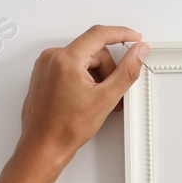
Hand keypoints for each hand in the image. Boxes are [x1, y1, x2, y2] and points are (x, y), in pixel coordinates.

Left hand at [0, 25, 148, 182]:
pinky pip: (70, 67)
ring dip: (95, 76)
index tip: (135, 38)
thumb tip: (138, 52)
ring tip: (96, 101)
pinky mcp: (43, 75)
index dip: (121, 34)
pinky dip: (82, 79)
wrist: (43, 147)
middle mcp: (52, 57)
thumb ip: (126, 72)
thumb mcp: (105, 99)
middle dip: (106, 70)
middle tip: (110, 94)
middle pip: (92, 51)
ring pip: (82, 60)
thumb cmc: (65, 129)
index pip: (99, 34)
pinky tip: (85, 98)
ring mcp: (45, 66)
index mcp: (66, 59)